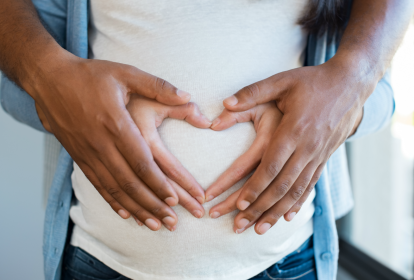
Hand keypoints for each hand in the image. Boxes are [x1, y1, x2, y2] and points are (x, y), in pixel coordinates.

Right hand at [33, 53, 200, 230]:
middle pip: (130, 182)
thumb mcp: (126, 73)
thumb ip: (158, 86)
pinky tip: (127, 214)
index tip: (176, 199)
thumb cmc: (90, 76)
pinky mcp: (79, 157)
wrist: (49, 79)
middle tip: (172, 222)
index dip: (158, 183)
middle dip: (153, 204)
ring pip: (115, 189)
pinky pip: (98, 185)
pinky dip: (114, 202)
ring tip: (156, 225)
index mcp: (116, 124)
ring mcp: (88, 153)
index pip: (141, 162)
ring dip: (137, 209)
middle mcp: (101, 144)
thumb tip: (188, 96)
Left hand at [220, 60, 364, 234]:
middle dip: (259, 208)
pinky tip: (287, 217)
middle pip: (281, 186)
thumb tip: (224, 103)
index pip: (271, 166)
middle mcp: (307, 148)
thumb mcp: (282, 81)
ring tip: (258, 229)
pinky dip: (297, 204)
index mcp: (293, 130)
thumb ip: (253, 92)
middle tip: (239, 225)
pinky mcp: (324, 158)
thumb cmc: (313, 82)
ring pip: (295, 192)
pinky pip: (310, 186)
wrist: (351, 84)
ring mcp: (318, 156)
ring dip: (276, 212)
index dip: (255, 187)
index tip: (239, 204)